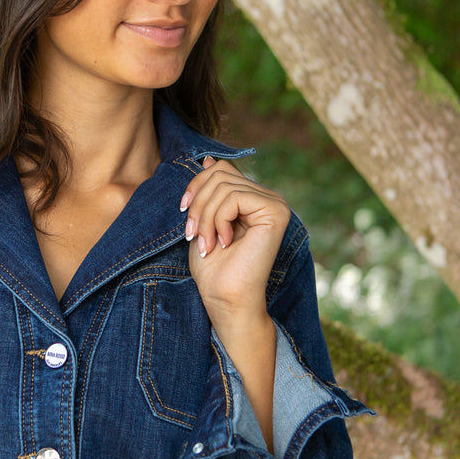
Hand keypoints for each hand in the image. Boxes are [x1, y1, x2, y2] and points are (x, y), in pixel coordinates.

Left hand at [181, 156, 289, 342]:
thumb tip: (209, 159)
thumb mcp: (203, 220)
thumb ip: (209, 191)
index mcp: (252, 199)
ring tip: (205, 243)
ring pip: (224, 185)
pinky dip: (218, 220)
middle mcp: (268, 198)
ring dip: (205, 217)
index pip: (220, 169)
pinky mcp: (276, 212)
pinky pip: (235, 197)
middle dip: (198, 204)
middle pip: (220, 173)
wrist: (226, 299)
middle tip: (192, 235)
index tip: (183, 213)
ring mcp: (274, 203)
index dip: (196, 185)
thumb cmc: (214, 268)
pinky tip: (223, 243)